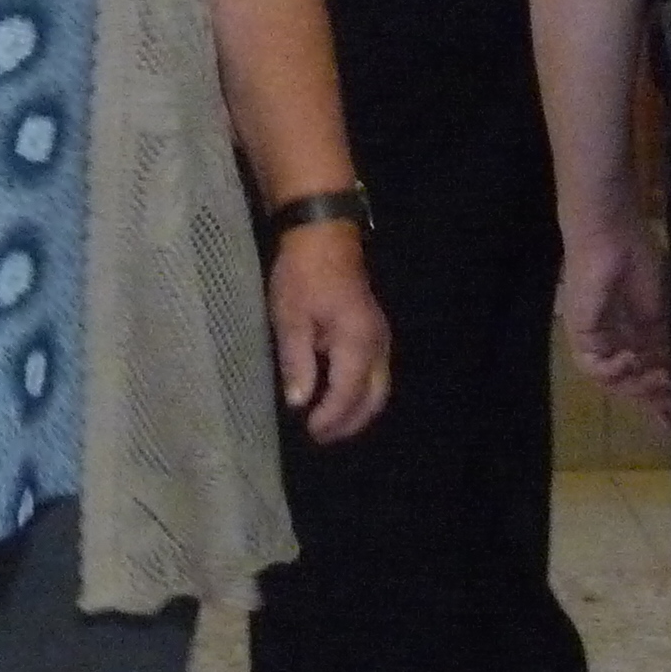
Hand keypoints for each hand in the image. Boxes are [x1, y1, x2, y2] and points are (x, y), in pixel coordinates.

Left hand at [267, 222, 391, 443]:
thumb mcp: (290, 318)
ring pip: (378, 387)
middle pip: (373, 397)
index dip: (330, 418)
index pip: (348, 393)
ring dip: (357, 410)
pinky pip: (375, 374)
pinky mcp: (374, 331)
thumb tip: (298, 402)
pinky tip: (338, 397)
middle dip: (349, 422)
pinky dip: (360, 393)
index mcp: (357, 341)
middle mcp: (377, 343)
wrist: (322, 234)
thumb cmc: (302, 273)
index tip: (308, 431)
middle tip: (320, 437)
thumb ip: (297, 363)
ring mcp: (380, 336)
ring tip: (328, 424)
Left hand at [558, 216, 670, 425]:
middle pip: (630, 385)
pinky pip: (594, 367)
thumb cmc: (641, 260)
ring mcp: (595, 341)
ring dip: (638, 386)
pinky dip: (614, 370)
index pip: (646, 376)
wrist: (614, 233)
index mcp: (632, 336)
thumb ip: (670, 344)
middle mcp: (612, 343)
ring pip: (612, 381)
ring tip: (661, 379)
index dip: (662, 400)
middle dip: (653, 399)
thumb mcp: (665, 312)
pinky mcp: (581, 334)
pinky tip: (632, 359)